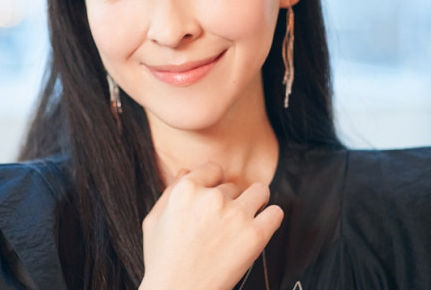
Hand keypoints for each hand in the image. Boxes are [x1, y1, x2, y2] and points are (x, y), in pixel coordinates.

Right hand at [140, 162, 282, 289]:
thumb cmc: (163, 262)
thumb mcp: (154, 221)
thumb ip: (169, 192)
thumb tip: (185, 171)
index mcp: (186, 190)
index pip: (213, 169)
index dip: (213, 184)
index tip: (212, 199)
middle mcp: (212, 198)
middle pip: (233, 186)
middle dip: (229, 201)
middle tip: (221, 223)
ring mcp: (235, 215)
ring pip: (260, 191)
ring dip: (255, 202)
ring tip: (246, 219)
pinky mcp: (255, 235)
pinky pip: (276, 213)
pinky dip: (271, 218)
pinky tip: (261, 227)